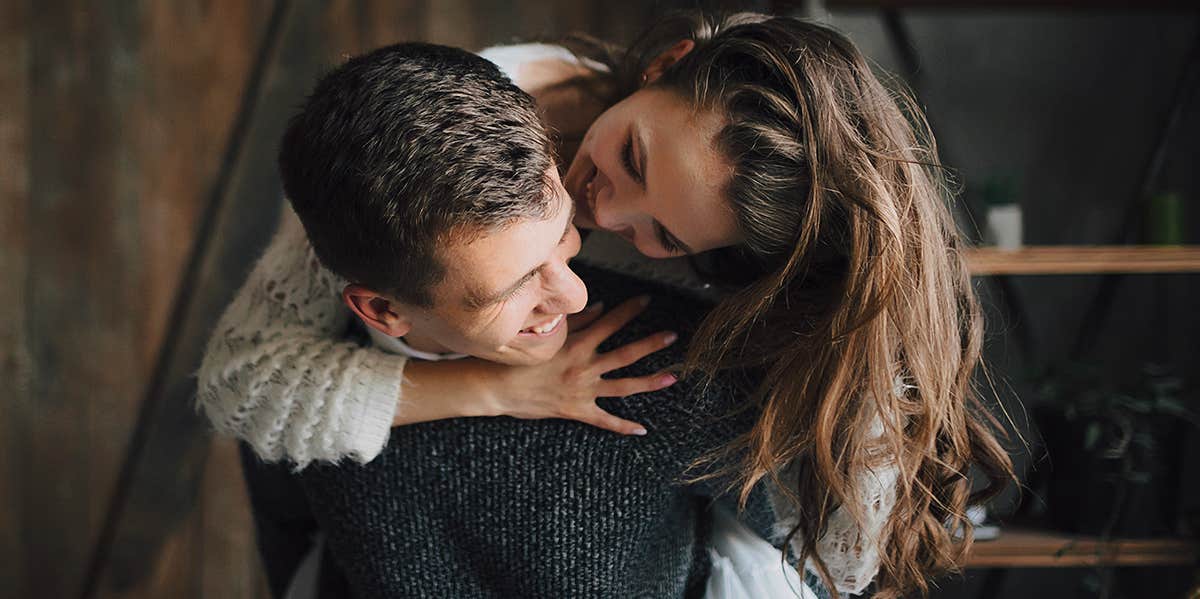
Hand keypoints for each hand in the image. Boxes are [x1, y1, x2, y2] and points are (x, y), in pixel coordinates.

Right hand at [483, 296, 677, 434]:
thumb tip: (600, 307)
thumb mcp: (545, 335)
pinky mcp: (576, 411)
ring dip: (650, 382)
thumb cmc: (516, 359)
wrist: (495, 389)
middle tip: (674, 335)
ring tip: (672, 377)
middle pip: (626, 354)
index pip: (609, 323)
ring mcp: (582, 391)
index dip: (630, 310)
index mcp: (576, 345)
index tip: (648, 300)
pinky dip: (623, 427)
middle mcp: (584, 367)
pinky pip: (605, 421)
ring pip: (623, 386)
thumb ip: (575, 322)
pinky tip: (643, 429)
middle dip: (651, 344)